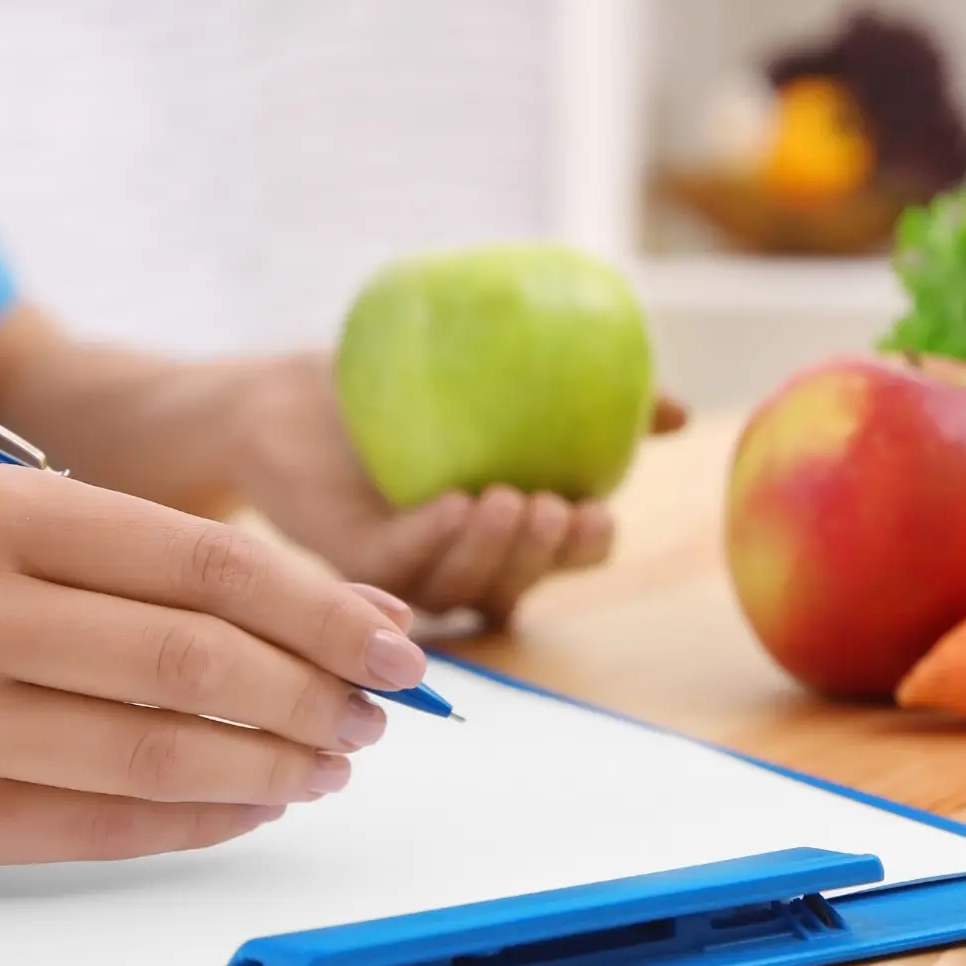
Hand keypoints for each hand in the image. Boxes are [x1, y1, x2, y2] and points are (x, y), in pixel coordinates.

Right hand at [0, 464, 428, 873]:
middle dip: (314, 695)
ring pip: (159, 752)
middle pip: (194, 660)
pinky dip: (204, 819)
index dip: (323, 610)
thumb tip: (358, 617)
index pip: (206, 561)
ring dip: (274, 766)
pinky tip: (254, 803)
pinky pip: (106, 825)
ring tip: (328, 762)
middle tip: (374, 718)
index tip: (399, 647)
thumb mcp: (17, 543)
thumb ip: (170, 568)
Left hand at [229, 353, 687, 625]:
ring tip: (503, 497)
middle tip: (552, 505)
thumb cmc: (401, 387)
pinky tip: (449, 502)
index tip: (597, 508)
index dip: (586, 547)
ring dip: (491, 552)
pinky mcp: (349, 564)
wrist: (288, 396)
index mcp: (507, 534)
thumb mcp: (500, 378)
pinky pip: (397, 567)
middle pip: (518, 585)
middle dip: (544, 558)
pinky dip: (429, 541)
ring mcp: (405, 572)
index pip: (565, 558)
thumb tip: (677, 411)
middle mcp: (461, 565)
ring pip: (461, 588)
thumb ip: (590, 395)